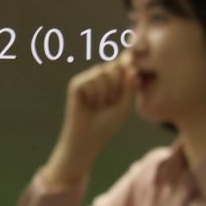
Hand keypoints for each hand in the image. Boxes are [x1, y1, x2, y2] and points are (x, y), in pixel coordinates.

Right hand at [43, 52, 137, 187]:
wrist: (88, 138)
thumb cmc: (107, 124)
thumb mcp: (125, 104)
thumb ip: (129, 85)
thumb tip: (129, 66)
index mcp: (112, 81)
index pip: (124, 68)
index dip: (127, 78)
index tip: (122, 97)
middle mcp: (99, 78)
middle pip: (114, 66)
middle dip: (117, 86)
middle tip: (109, 104)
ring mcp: (87, 80)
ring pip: (102, 72)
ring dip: (105, 93)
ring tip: (99, 106)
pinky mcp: (76, 84)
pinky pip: (90, 80)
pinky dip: (94, 95)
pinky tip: (89, 104)